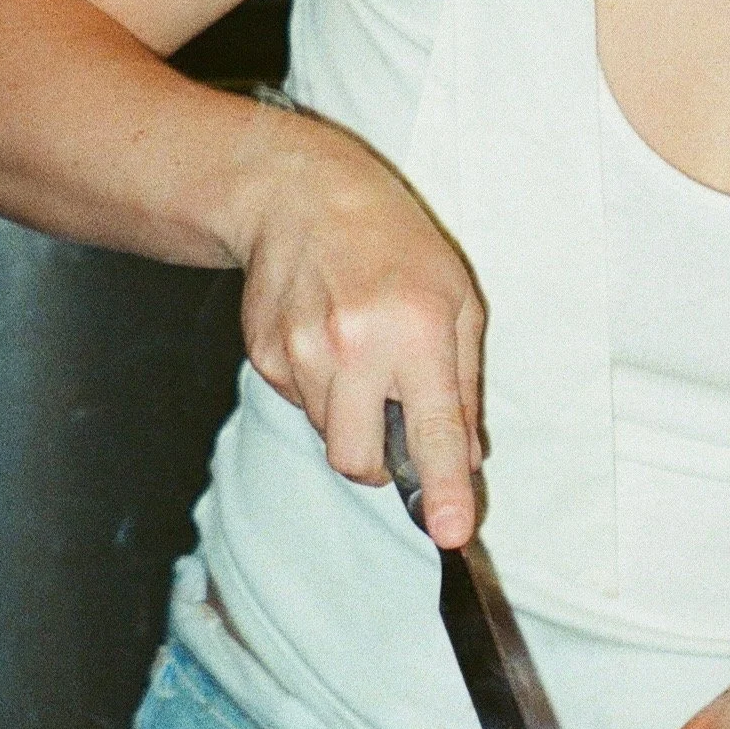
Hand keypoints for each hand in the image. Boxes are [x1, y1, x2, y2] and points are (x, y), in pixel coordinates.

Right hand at [232, 107, 483, 545]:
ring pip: (329, 437)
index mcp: (417, 331)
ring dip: (351, 417)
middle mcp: (355, 347)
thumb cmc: (394, 244)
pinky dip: (320, 390)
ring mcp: (301, 354)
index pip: (434, 432)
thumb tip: (466, 458)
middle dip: (380, 464)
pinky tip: (327, 339)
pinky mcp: (264, 356)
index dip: (444, 491)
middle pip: (360, 462)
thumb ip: (465, 385)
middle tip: (394, 420)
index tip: (450, 532)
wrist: (301, 196)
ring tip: (361, 353)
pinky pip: (300, 406)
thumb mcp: (457, 300)